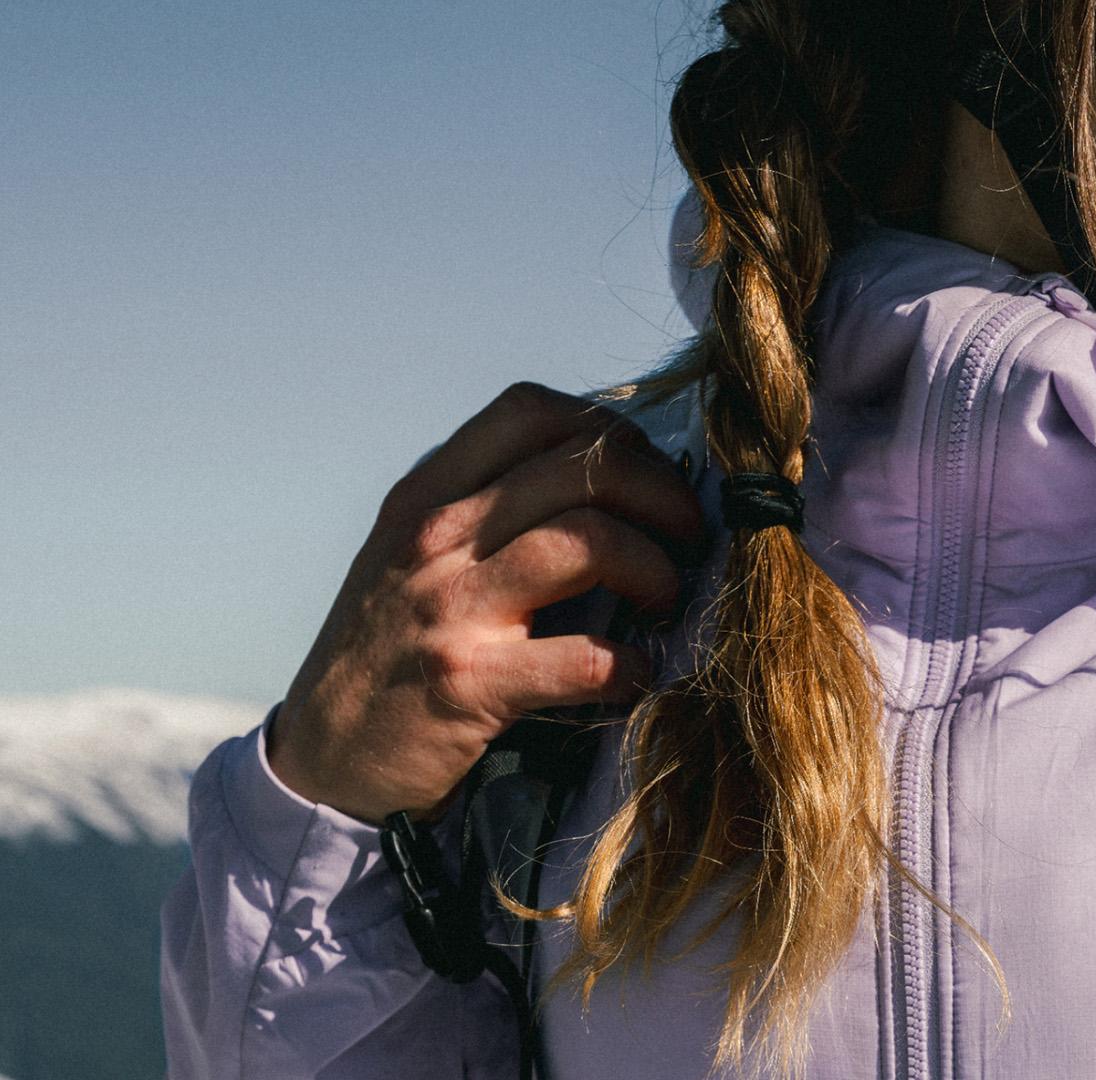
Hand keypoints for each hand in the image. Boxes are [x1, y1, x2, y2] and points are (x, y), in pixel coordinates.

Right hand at [269, 382, 705, 823]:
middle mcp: (436, 537)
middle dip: (663, 495)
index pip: (531, 412)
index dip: (611, 430)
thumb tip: (609, 479)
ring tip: (666, 598)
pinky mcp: (471, 682)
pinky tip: (637, 674)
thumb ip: (488, 510)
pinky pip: (585, 656)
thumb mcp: (413, 556)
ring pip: (591, 541)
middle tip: (687, 533)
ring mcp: (451, 607)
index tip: (647, 471)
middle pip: (584, 468)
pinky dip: (632, 665)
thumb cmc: (389, 651)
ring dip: (656, 569)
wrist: (324, 757)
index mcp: (427, 496)